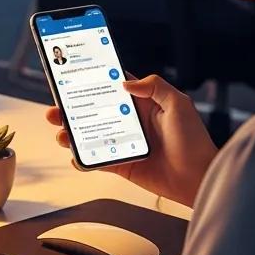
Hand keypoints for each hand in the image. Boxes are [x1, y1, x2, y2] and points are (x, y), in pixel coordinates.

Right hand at [45, 74, 217, 206]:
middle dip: (71, 109)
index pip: (113, 87)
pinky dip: (83, 159)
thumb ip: (154, 86)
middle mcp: (130, 122)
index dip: (93, 81)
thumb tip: (125, 82)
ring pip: (89, 135)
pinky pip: (97, 161)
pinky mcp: (122, 164)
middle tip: (55, 109)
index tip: (73, 77)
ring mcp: (123, 143)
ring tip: (62, 133)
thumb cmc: (194, 141)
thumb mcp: (179, 104)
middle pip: (93, 111)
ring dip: (71, 134)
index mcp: (142, 104)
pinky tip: (76, 156)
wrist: (198, 178)